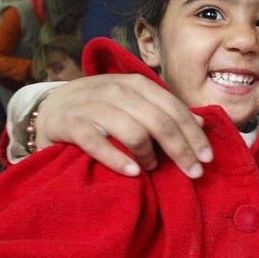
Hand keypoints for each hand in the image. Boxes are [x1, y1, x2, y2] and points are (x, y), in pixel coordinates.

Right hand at [37, 75, 211, 177]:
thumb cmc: (101, 109)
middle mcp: (116, 91)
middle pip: (160, 122)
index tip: (207, 158)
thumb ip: (163, 110)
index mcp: (136, 84)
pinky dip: (117, 159)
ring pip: (133, 132)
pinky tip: (132, 172)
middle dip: (181, 150)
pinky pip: (98, 143)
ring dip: (149, 155)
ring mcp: (92, 106)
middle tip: (193, 173)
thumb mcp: (133, 103)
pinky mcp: (71, 124)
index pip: (174, 109)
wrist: (50, 107)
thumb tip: (199, 124)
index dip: (194, 135)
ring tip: (152, 168)